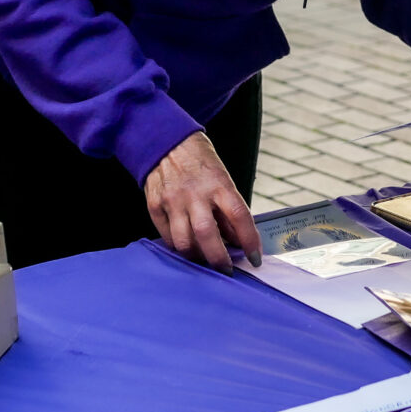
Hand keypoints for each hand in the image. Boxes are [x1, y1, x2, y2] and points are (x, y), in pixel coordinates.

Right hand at [144, 131, 261, 273]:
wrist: (167, 141)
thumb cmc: (200, 161)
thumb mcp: (222, 177)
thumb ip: (228, 208)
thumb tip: (237, 239)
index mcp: (218, 183)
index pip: (239, 216)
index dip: (250, 241)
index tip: (255, 259)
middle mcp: (195, 193)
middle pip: (207, 235)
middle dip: (219, 259)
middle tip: (227, 270)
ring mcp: (172, 200)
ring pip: (184, 242)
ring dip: (198, 257)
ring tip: (206, 260)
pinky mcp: (155, 206)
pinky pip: (167, 236)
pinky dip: (179, 247)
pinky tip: (188, 247)